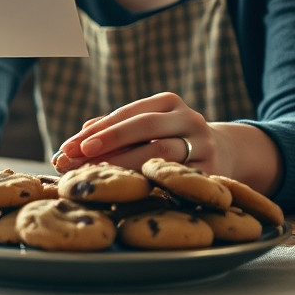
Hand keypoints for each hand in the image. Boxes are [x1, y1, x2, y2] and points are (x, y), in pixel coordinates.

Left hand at [52, 92, 216, 172]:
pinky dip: (151, 183)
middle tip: (79, 157)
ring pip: (161, 153)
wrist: (225, 153)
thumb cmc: (169, 140)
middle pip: (144, 127)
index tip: (69, 147)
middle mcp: (188, 119)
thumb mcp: (147, 128)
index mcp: (168, 102)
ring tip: (100, 177)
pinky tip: (130, 192)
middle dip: (109, 142)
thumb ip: (112, 131)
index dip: (97, 130)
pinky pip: (176, 178)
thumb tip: (74, 143)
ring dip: (125, 165)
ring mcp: (203, 144)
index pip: (126, 114)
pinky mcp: (213, 172)